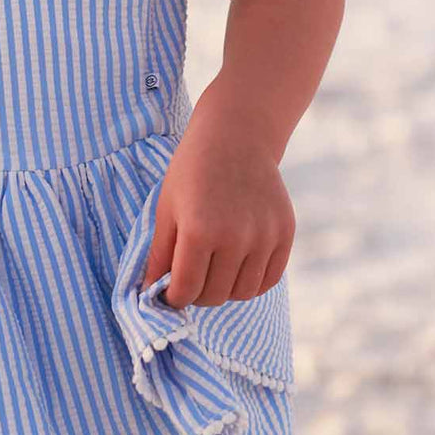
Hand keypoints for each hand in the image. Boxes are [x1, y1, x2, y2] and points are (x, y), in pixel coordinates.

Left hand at [139, 140, 295, 307]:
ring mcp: (264, 237)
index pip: (186, 290)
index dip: (173, 297)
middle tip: (190, 279)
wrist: (236, 137)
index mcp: (198, 230)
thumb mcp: (166, 209)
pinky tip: (236, 267)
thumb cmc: (192, 171)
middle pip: (215, 295)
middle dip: (197, 294)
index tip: (169, 291)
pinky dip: (251, 282)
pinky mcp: (285, 233)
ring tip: (213, 271)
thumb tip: (149, 292)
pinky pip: (269, 279)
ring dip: (225, 290)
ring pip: (243, 293)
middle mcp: (235, 237)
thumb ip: (159, 254)